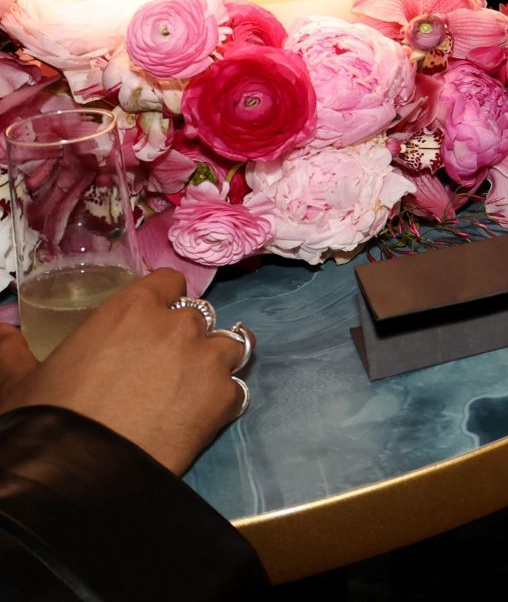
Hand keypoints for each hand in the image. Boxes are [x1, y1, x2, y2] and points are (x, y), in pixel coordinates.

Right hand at [0, 270, 247, 475]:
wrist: (79, 473)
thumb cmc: (45, 419)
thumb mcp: (19, 380)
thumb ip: (11, 349)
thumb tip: (0, 329)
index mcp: (130, 309)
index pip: (168, 282)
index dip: (163, 300)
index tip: (153, 320)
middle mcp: (176, 325)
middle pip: (198, 316)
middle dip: (185, 335)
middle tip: (164, 364)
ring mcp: (206, 359)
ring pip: (229, 344)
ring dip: (214, 360)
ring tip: (192, 385)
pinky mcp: (224, 397)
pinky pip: (235, 387)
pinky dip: (222, 399)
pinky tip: (200, 416)